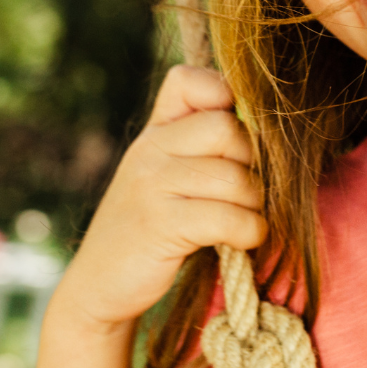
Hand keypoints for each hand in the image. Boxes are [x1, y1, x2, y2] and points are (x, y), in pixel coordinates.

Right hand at [50, 66, 266, 333]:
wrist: (99, 287)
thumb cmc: (152, 226)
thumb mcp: (167, 173)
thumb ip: (202, 143)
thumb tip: (268, 125)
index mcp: (155, 131)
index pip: (188, 80)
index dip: (223, 96)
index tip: (231, 138)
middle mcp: (150, 148)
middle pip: (227, 128)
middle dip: (251, 161)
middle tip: (245, 189)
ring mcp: (151, 185)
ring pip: (234, 177)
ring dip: (253, 204)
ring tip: (243, 218)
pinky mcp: (159, 225)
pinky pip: (227, 217)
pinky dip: (248, 231)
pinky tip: (243, 239)